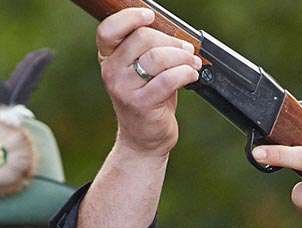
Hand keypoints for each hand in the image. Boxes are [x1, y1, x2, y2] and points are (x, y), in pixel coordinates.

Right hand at [96, 8, 202, 158]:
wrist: (143, 138)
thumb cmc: (147, 98)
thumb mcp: (141, 70)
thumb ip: (148, 49)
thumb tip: (175, 31)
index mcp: (108, 58)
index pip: (109, 30)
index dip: (129, 18)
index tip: (150, 16)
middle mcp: (111, 71)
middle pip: (142, 38)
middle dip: (171, 40)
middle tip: (186, 49)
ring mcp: (124, 88)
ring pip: (158, 57)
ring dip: (183, 56)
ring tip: (193, 62)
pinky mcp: (141, 104)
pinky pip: (169, 79)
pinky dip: (186, 73)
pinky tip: (192, 75)